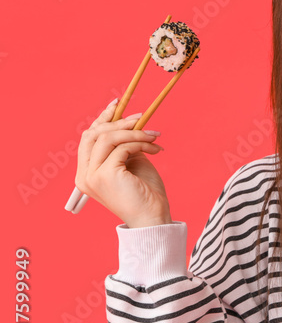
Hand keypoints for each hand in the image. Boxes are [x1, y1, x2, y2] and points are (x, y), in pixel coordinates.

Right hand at [74, 99, 170, 227]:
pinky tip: (155, 149)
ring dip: (134, 132)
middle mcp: (85, 175)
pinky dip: (141, 143)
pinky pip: (123, 147)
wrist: (154, 217)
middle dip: (118, 121)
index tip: (117, 104)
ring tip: (154, 135)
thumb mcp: (132, 163)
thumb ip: (125, 145)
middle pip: (93, 134)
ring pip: (108, 138)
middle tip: (141, 117)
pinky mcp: (106, 175)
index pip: (88, 138)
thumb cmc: (146, 193)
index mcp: (87, 173)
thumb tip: (130, 121)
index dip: (102, 119)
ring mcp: (92, 176)